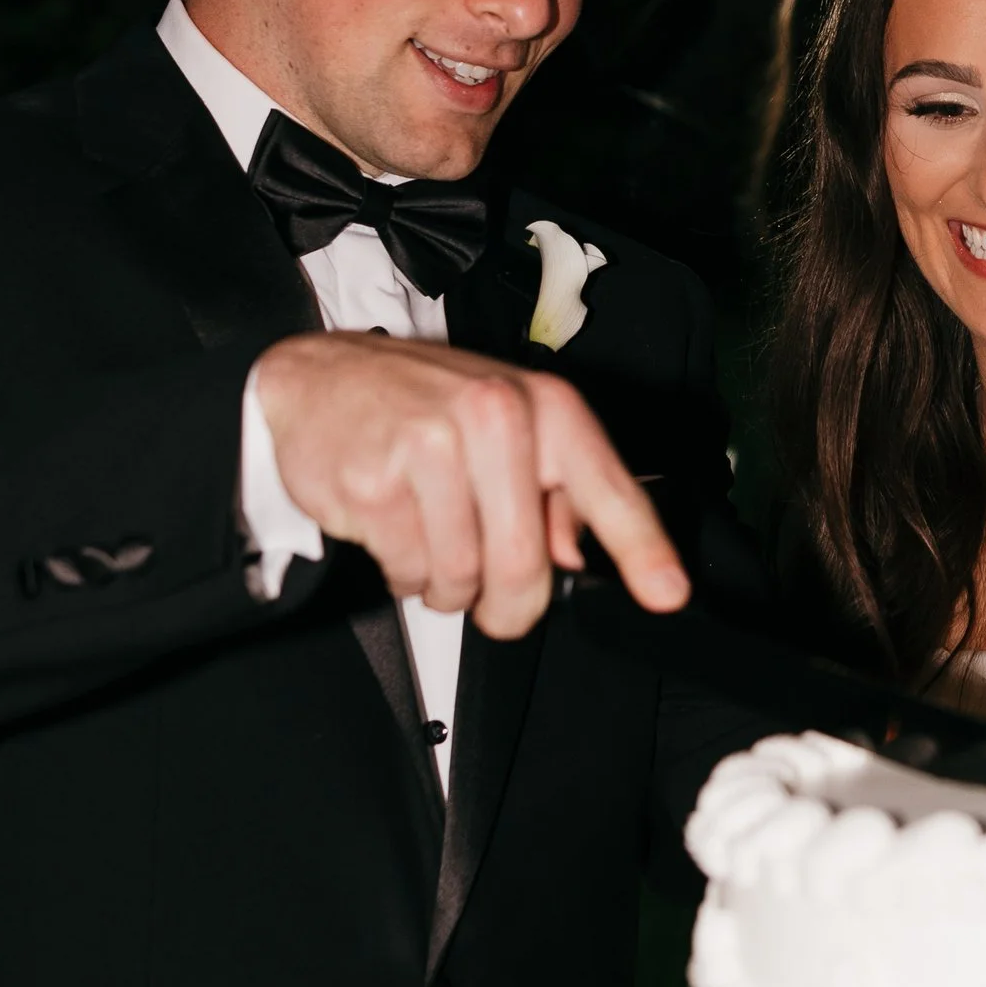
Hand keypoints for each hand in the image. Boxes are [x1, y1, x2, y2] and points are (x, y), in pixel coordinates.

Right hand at [253, 335, 688, 636]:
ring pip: (460, 578)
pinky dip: (404, 572)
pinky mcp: (373, 483)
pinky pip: (408, 571)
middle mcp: (494, 417)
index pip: (607, 488)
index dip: (642, 549)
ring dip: (446, 587)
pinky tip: (394, 531)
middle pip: (524, 564)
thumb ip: (555, 489)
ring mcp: (430, 447)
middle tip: (493, 607)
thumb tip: (580, 554)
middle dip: (509, 606)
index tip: (668, 595)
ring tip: (431, 544)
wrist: (317, 379)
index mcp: (543, 405)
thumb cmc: (420, 406)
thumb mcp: (505, 423)